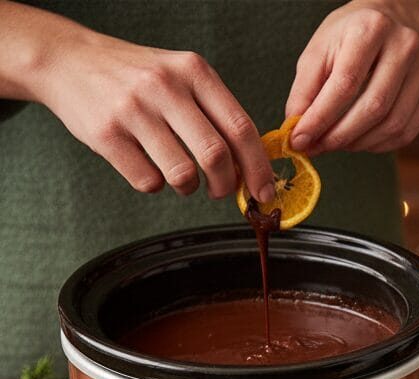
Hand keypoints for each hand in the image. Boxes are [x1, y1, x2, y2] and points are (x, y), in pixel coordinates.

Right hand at [31, 22, 274, 199]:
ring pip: (183, 174)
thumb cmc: (136, 76)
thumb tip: (252, 166)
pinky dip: (156, 185)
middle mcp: (165, 86)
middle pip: (216, 155)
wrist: (67, 59)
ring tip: (182, 179)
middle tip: (222, 192)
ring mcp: (134, 109)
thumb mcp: (181, 76)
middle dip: (226, 185)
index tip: (264, 191)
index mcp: (194, 71)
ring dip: (189, 189)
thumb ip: (216, 113)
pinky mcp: (107, 134)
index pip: (241, 128)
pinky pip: (148, 182)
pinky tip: (149, 167)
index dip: (258, 167)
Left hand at [286, 1, 418, 154]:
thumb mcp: (319, 52)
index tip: (301, 139)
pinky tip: (361, 141)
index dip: (321, 118)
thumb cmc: (349, 38)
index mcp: (370, 28)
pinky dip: (380, 145)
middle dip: (341, 136)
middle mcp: (404, 46)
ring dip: (360, 144)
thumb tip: (299, 134)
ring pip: (393, 124)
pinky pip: (407, 132)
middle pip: (374, 107)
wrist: (391, 21)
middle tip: (319, 148)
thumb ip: (305, 91)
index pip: (346, 84)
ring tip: (338, 144)